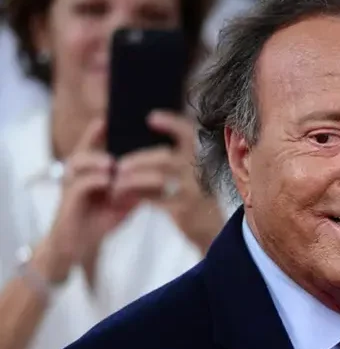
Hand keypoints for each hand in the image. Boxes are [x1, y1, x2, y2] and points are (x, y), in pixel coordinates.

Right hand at [42, 120, 136, 282]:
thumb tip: (159, 176)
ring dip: (96, 160)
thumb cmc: (100, 220)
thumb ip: (137, 187)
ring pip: (79, 163)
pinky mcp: (69, 202)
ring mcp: (71, 186)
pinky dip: (94, 182)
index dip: (98, 130)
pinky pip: (79, 186)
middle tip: (110, 129)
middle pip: (83, 148)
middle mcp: (77, 174)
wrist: (79, 246)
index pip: (92, 145)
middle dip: (94, 137)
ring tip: (112, 162)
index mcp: (90, 171)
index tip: (111, 116)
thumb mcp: (123, 201)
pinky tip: (107, 181)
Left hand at [111, 111, 223, 251]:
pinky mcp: (184, 210)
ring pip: (158, 180)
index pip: (190, 134)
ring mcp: (193, 192)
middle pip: (166, 158)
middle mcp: (200, 173)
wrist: (213, 230)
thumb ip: (182, 157)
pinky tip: (124, 197)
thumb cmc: (198, 197)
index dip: (172, 123)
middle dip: (139, 159)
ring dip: (134, 180)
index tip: (151, 117)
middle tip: (120, 164)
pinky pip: (155, 200)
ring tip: (117, 183)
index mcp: (203, 159)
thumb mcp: (197, 174)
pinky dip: (137, 197)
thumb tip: (152, 134)